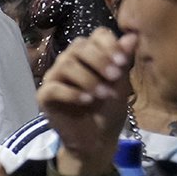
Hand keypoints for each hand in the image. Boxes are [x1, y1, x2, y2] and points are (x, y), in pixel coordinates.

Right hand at [37, 29, 137, 172]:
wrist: (97, 140)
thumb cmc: (109, 110)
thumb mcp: (121, 85)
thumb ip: (123, 61)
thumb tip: (132, 36)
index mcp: (90, 55)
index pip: (96, 35)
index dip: (109, 44)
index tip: (122, 62)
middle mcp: (69, 61)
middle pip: (79, 46)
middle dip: (99, 60)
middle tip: (114, 77)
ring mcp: (54, 77)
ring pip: (66, 64)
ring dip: (88, 78)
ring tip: (103, 94)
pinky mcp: (44, 96)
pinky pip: (54, 87)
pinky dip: (73, 93)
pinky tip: (87, 101)